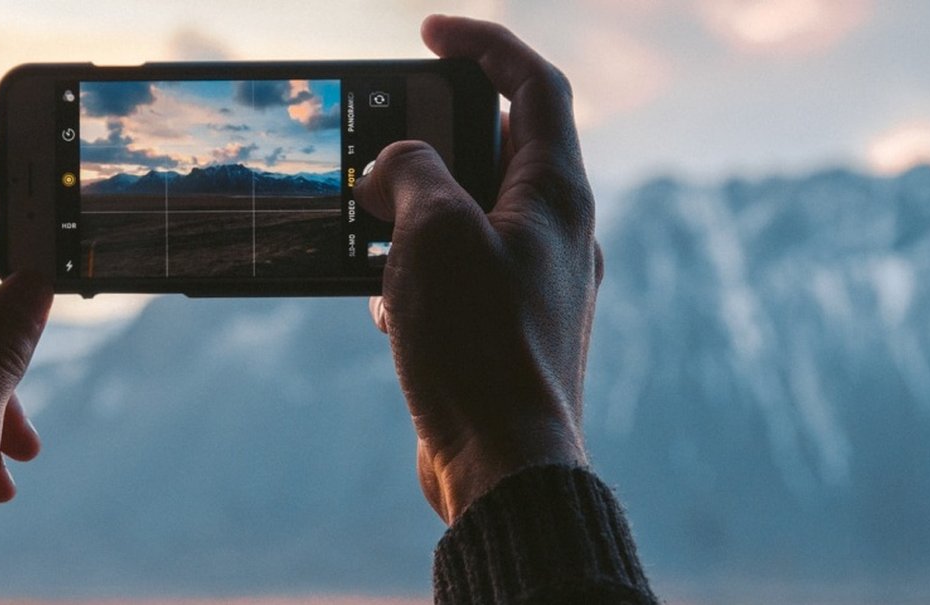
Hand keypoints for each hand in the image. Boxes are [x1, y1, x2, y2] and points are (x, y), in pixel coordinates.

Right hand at [358, 16, 600, 523]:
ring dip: (417, 211)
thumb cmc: (480, 347)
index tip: (428, 33)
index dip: (484, 43)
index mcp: (557, 194)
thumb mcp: (433, 234)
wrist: (504, 465)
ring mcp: (535, 283)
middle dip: (434, 138)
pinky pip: (461, 274)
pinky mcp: (508, 329)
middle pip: (500, 148)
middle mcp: (558, 233)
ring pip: (472, 215)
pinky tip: (385, 300)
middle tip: (381, 143)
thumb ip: (412, 173)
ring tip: (371, 225)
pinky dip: (420, 270)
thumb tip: (395, 169)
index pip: (534, 85)